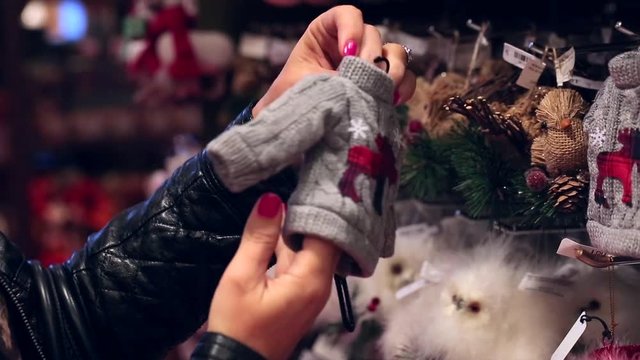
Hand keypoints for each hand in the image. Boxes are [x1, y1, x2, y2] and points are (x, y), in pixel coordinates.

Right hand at [207, 193, 339, 359]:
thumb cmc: (236, 327)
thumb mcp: (241, 277)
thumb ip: (258, 237)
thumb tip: (272, 200)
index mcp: (311, 279)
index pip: (329, 230)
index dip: (319, 204)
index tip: (309, 178)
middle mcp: (319, 284)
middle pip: (324, 238)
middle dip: (310, 212)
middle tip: (299, 179)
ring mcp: (311, 291)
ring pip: (311, 249)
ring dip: (298, 228)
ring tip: (286, 195)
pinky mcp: (300, 296)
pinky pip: (301, 262)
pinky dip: (291, 244)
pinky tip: (275, 228)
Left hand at [252, 5, 416, 115]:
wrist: (294, 128)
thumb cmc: (290, 101)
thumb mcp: (300, 85)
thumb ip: (325, 79)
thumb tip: (355, 85)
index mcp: (325, 34)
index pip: (345, 15)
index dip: (350, 28)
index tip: (346, 53)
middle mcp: (350, 45)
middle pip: (373, 34)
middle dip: (371, 54)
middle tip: (363, 75)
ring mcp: (369, 65)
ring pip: (394, 53)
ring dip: (393, 68)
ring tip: (384, 88)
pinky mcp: (382, 86)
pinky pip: (404, 79)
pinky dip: (403, 87)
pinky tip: (392, 100)